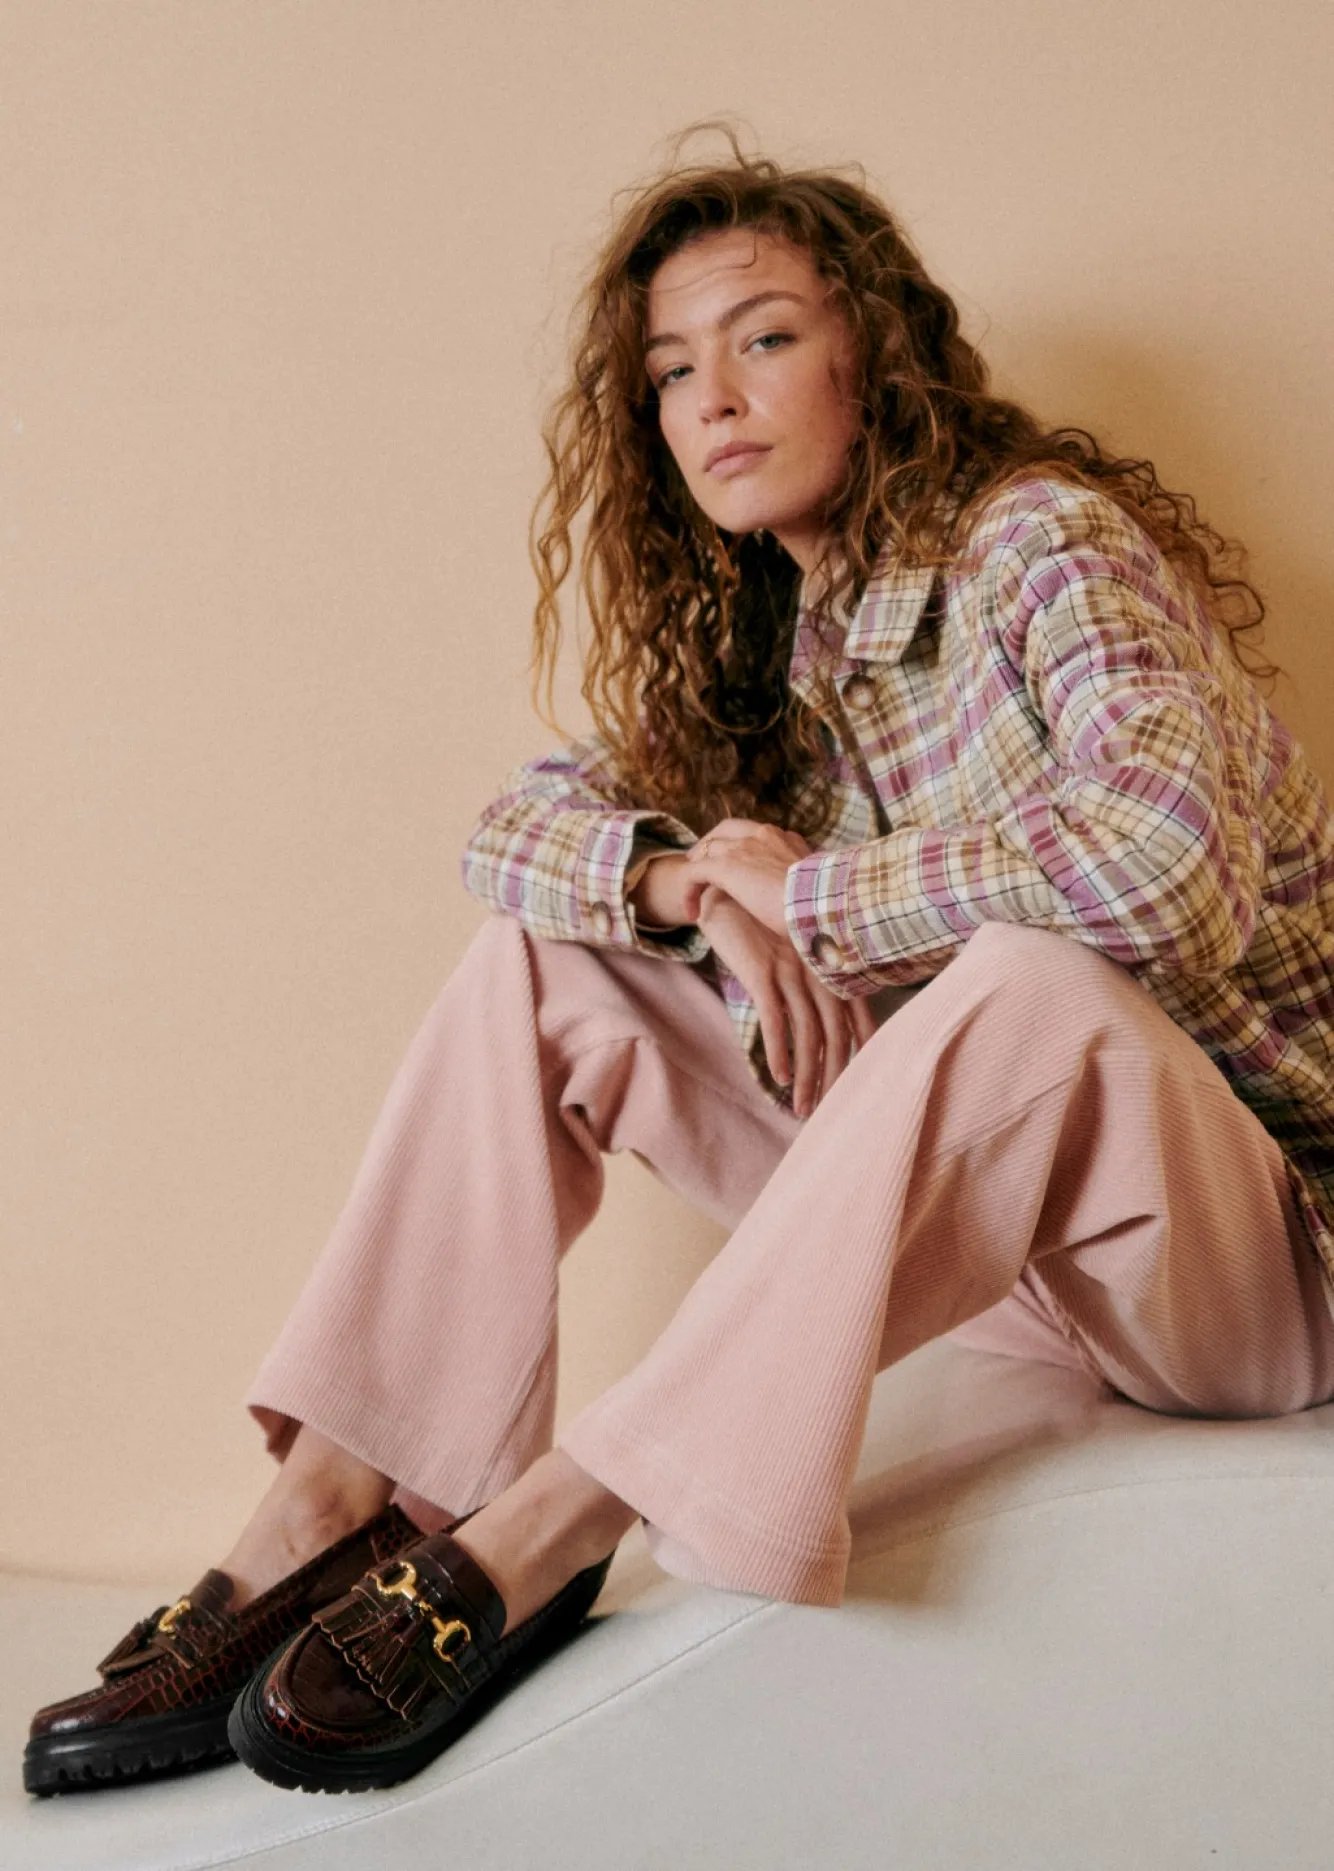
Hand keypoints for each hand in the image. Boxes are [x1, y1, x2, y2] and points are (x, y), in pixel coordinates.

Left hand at [680, 819, 809, 936]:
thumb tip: (808, 892)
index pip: (755, 832)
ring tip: (691, 889)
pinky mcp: (725, 866)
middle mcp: (762, 835)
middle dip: (711, 842)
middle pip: (726, 829)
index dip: (740, 844)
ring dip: (697, 866)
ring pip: (707, 848)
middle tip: (699, 860)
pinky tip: (690, 911)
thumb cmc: (822, 899)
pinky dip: (688, 889)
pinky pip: (694, 872)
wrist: (818, 902)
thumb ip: (804, 879)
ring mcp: (742, 847)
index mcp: (783, 838)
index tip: (737, 861)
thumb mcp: (815, 883)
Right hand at [695, 882, 878, 1117]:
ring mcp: (791, 971)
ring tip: (802, 1106)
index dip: (863, 1050)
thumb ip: (807, 974)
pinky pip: (774, 1019)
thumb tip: (815, 1009)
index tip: (865, 1081)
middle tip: (829, 1109)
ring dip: (807, 1074)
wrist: (729, 887)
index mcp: (827, 965)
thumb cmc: (760, 921)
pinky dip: (778, 1051)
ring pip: (807, 1033)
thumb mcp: (791, 948)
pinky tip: (778, 1077)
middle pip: (834, 1033)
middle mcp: (816, 969)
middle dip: (834, 1075)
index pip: (856, 1014)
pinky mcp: (763, 971)